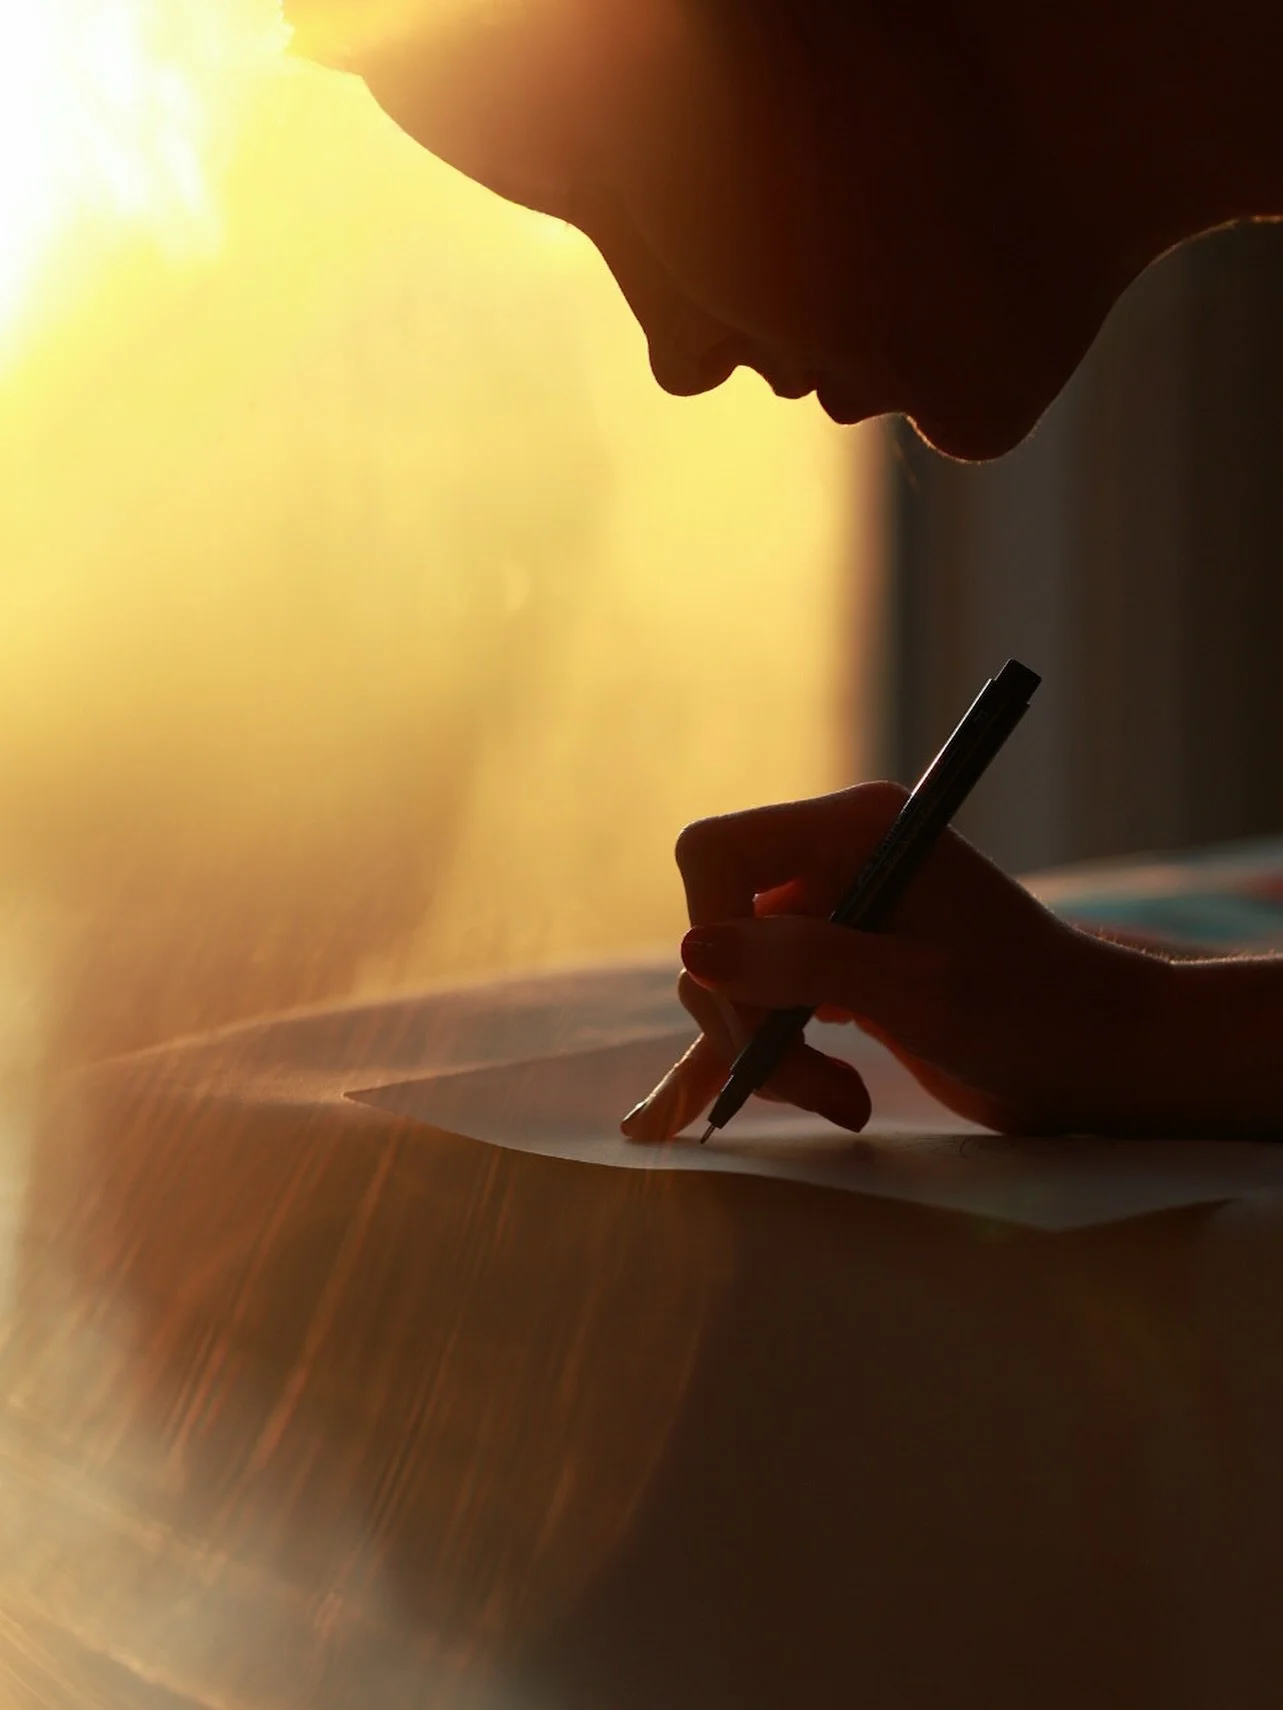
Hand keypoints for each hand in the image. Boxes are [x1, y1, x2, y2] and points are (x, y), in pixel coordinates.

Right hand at [621, 783, 1170, 1141]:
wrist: (1101, 1058)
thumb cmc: (1033, 1012)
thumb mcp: (923, 989)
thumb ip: (809, 962)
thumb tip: (693, 951)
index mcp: (855, 829)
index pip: (718, 855)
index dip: (714, 935)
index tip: (757, 1016)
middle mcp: (832, 860)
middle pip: (717, 931)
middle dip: (750, 1021)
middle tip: (820, 1089)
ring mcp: (831, 918)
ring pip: (733, 981)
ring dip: (766, 1054)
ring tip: (842, 1102)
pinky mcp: (835, 973)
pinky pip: (758, 1007)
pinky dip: (744, 1059)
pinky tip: (694, 1114)